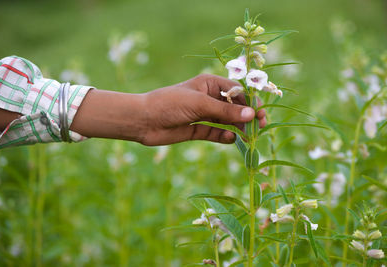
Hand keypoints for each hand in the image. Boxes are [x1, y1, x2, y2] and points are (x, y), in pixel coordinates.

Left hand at [140, 74, 265, 145]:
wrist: (143, 121)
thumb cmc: (170, 104)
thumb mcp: (199, 105)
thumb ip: (225, 112)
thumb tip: (251, 115)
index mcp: (209, 84)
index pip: (236, 91)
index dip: (250, 101)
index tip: (261, 112)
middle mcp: (208, 98)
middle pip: (234, 107)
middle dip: (247, 115)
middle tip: (261, 125)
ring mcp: (203, 115)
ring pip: (226, 121)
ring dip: (238, 127)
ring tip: (250, 136)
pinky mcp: (197, 130)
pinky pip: (216, 133)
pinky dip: (224, 136)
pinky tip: (231, 140)